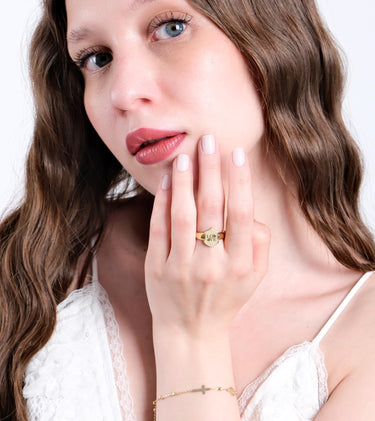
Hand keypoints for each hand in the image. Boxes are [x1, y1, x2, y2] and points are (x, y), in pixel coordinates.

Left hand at [145, 135, 269, 338]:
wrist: (191, 332)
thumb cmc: (225, 299)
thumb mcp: (254, 278)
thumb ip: (259, 244)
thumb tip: (249, 212)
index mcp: (239, 265)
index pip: (240, 213)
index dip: (239, 181)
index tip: (236, 153)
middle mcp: (211, 264)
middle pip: (211, 208)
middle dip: (211, 170)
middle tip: (209, 141)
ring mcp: (181, 267)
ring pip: (182, 215)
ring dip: (185, 182)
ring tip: (186, 155)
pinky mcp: (156, 268)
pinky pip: (159, 229)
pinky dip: (162, 202)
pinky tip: (167, 180)